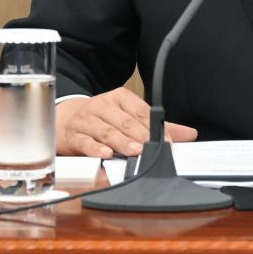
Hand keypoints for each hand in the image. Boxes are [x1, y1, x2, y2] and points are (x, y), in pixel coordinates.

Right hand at [55, 88, 193, 158]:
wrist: (64, 118)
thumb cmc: (101, 118)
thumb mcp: (127, 116)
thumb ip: (156, 126)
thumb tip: (188, 134)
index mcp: (119, 98)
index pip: (140, 111)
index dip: (154, 126)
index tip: (167, 141)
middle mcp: (102, 106)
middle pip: (124, 122)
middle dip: (140, 135)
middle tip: (151, 148)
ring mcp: (86, 120)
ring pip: (106, 131)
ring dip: (121, 142)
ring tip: (134, 151)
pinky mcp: (73, 135)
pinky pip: (85, 142)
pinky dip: (95, 149)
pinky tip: (105, 154)